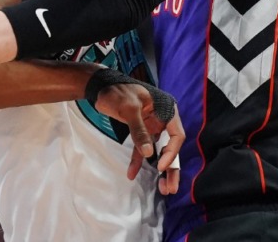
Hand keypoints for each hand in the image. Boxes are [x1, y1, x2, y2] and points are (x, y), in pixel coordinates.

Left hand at [93, 80, 183, 194]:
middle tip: (171, 188)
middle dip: (171, 168)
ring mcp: (152, 126)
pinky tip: (132, 174)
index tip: (160, 166)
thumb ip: (139, 130)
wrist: (100, 87)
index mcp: (166, 109)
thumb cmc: (117, 91)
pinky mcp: (140, 131)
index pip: (177, 135)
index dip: (171, 152)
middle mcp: (162, 119)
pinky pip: (141, 149)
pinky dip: (137, 161)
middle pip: (171, 147)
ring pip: (158, 151)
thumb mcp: (128, 109)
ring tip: (163, 189)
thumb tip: (149, 153)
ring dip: (159, 169)